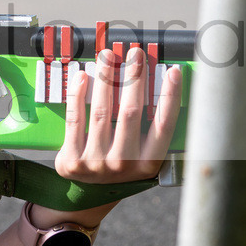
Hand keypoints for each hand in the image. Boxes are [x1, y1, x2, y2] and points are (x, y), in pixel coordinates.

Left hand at [55, 48, 181, 183]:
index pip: (164, 124)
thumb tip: (166, 83)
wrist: (90, 193)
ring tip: (108, 56)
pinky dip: (77, 95)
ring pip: (101, 111)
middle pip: (131, 112)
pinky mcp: (72, 161)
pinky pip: (75, 119)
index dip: (170, 96)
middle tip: (136, 53)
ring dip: (105, 78)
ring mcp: (96, 164)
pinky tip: (82, 76)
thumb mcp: (143, 154)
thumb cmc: (122, 163)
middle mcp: (124, 164)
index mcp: (148, 163)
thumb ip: (152, 128)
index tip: (174, 71)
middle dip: (134, 77)